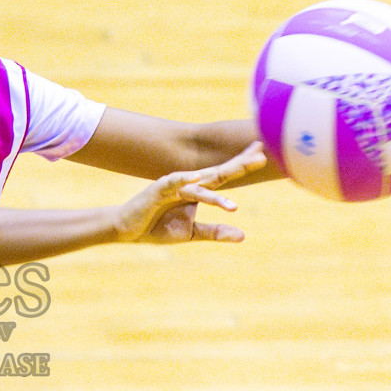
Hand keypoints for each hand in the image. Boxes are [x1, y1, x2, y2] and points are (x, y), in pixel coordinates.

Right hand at [114, 142, 266, 244]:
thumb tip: (243, 236)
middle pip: (218, 172)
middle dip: (239, 164)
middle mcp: (188, 184)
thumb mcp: (191, 232)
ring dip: (218, 182)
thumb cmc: (158, 227)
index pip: (224, 175)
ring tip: (237, 193)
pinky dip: (184, 179)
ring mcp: (173, 185)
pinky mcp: (157, 190)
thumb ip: (215, 232)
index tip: (262, 155)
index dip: (241, 165)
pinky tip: (197, 177)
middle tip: (261, 156)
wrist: (128, 230)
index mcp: (197, 192)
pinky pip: (173, 183)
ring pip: (201, 182)